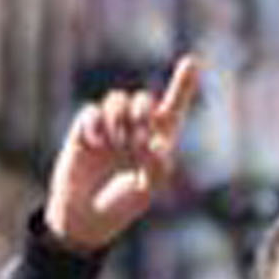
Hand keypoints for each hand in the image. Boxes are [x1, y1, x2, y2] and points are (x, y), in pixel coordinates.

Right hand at [45, 54, 203, 252]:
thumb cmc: (121, 206)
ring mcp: (110, 128)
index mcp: (157, 143)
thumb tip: (157, 145)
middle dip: (142, 112)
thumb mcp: (146, 191)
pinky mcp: (85, 130)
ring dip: (119, 119)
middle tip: (136, 141)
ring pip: (117, 99)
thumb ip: (157, 168)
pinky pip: (91, 111)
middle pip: (144, 99)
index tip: (193, 61)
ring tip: (114, 144)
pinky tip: (94, 144)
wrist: (85, 217)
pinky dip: (95, 125)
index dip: (183, 85)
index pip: (173, 109)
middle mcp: (135, 130)